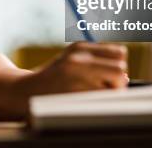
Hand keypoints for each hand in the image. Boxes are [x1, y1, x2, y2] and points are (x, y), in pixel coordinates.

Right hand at [9, 42, 127, 114]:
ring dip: (108, 93)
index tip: (109, 74)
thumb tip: (125, 76)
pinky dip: (98, 103)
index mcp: (81, 47)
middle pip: (120, 70)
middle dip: (118, 82)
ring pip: (113, 88)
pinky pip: (101, 100)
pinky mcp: (74, 93)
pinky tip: (83, 101)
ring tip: (90, 94)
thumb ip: (97, 60)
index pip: (119, 53)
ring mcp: (77, 76)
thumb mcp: (72, 58)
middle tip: (104, 87)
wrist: (26, 90)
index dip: (118, 65)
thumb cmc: (55, 77)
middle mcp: (80, 58)